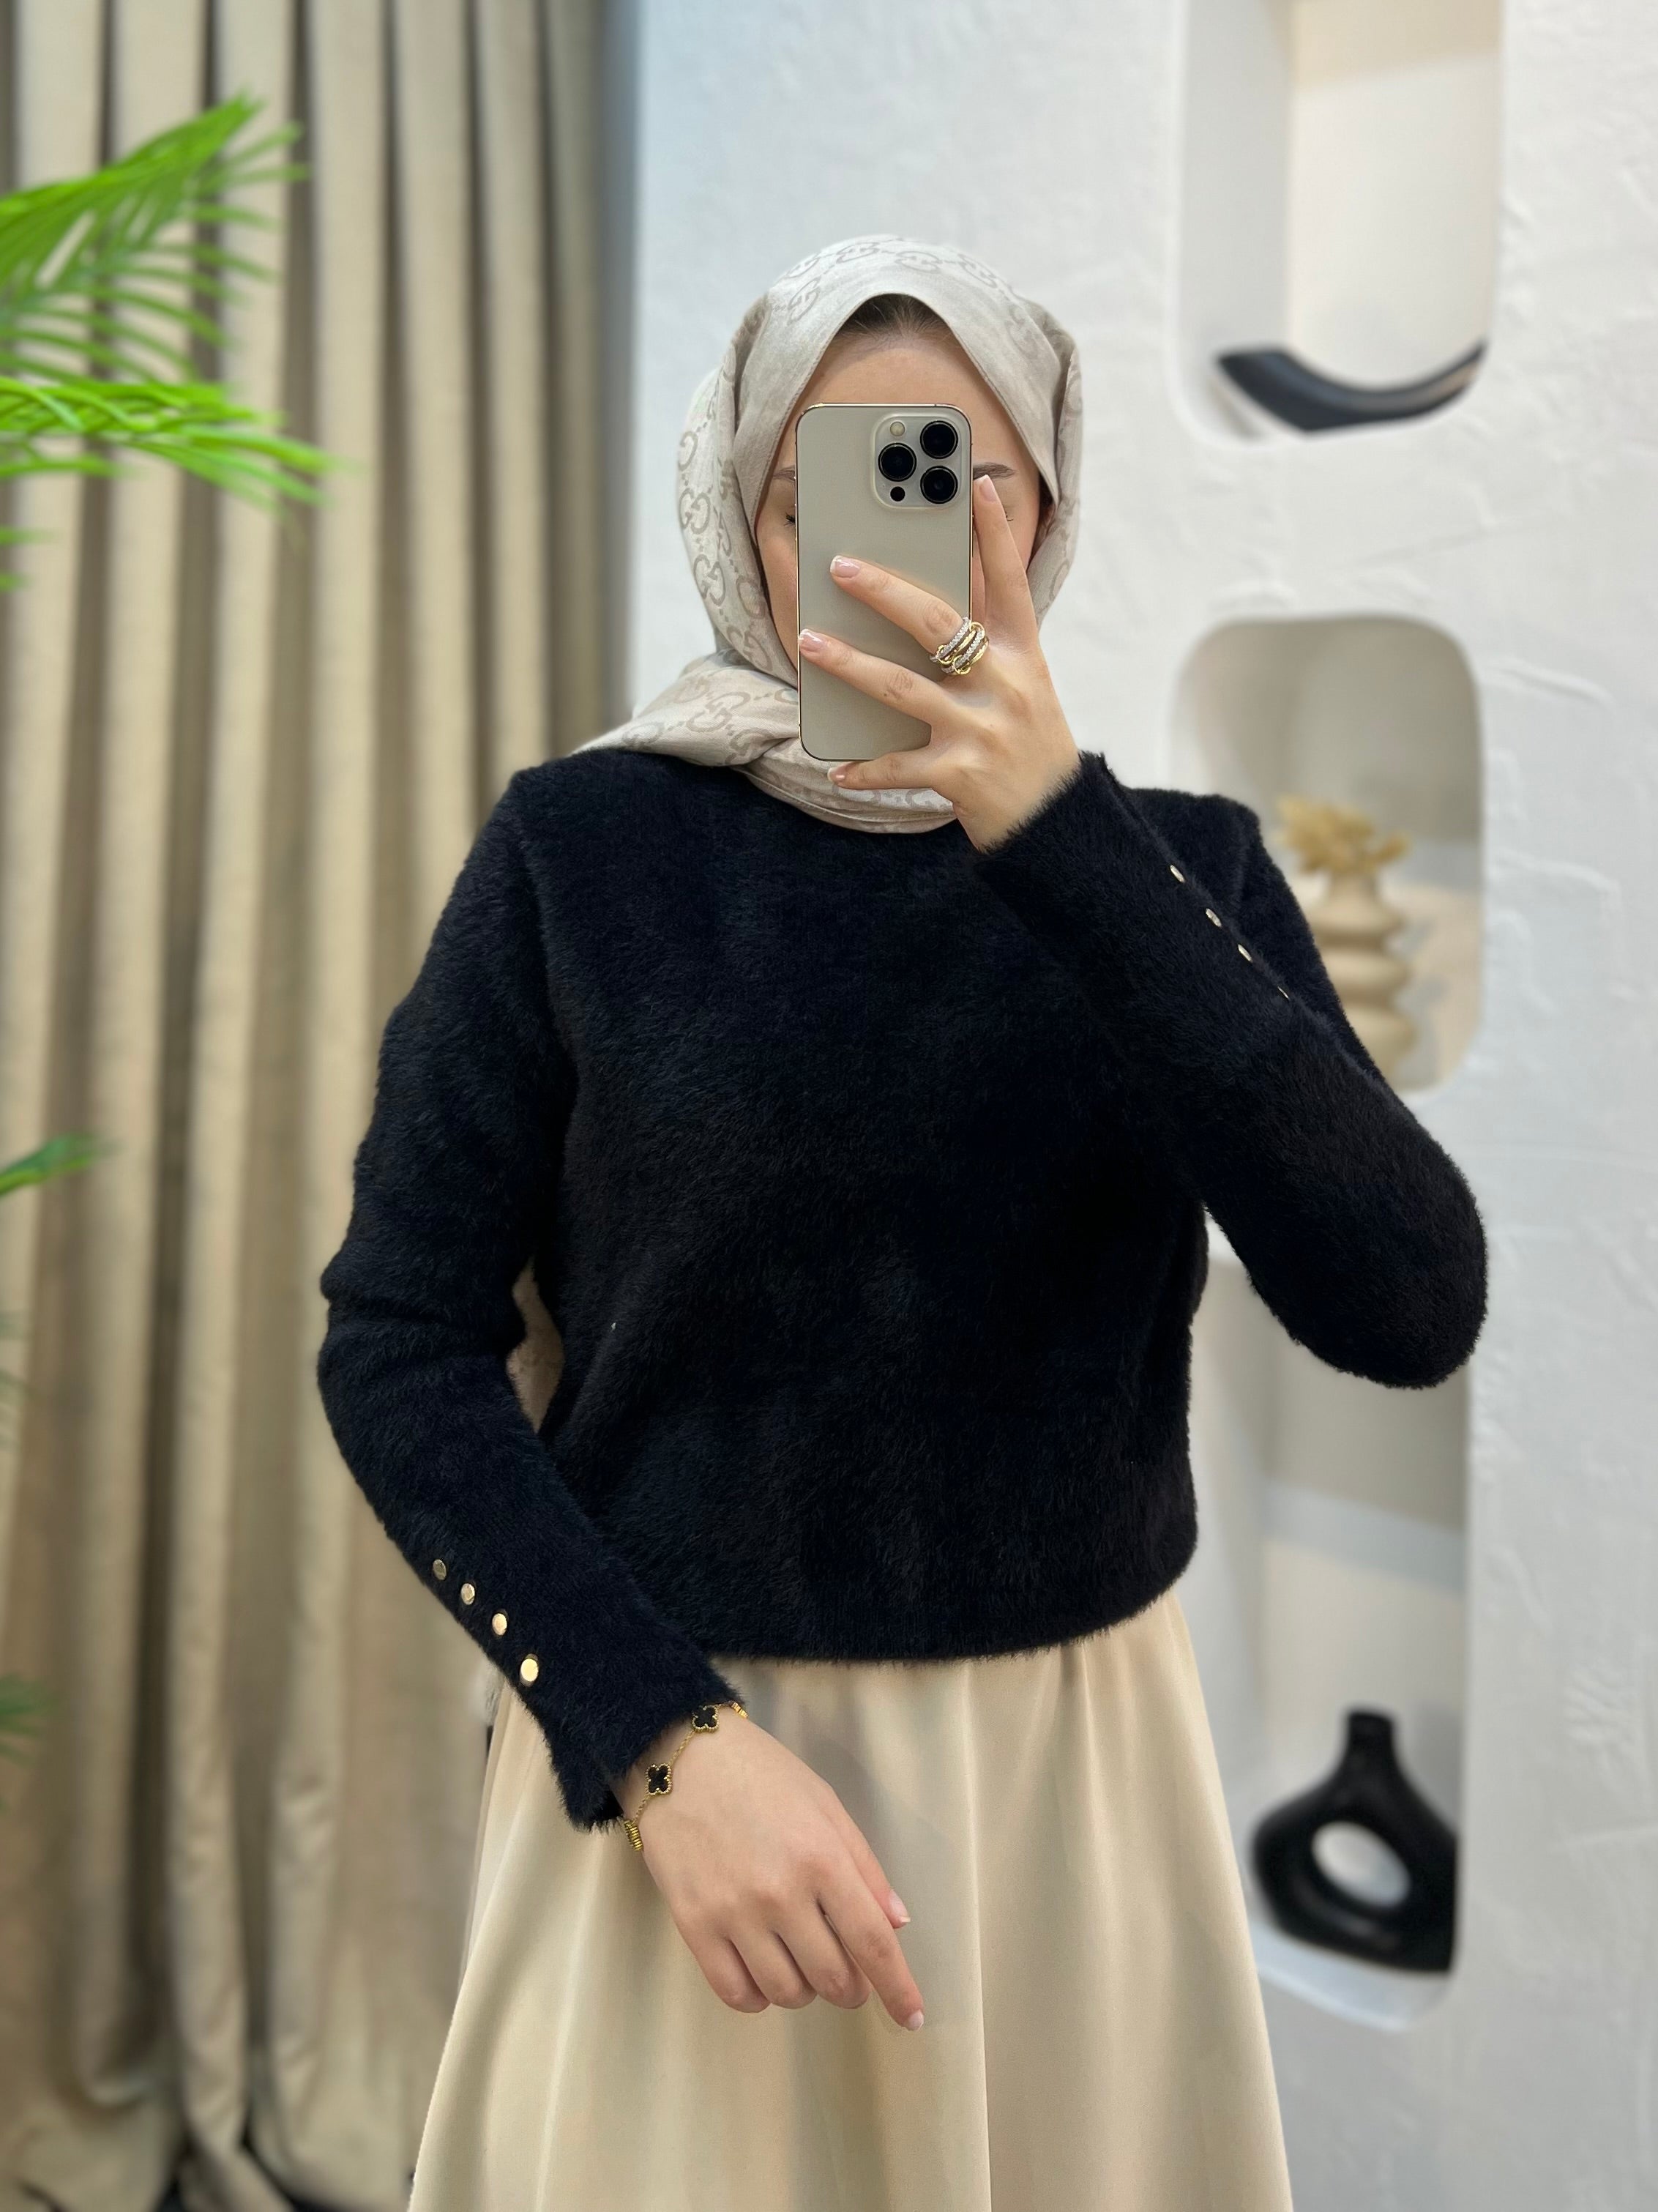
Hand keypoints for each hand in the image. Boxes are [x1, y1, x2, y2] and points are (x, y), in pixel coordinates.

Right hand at [614, 1707, 924, 2028]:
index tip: (912, 2018)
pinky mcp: (694, 1926)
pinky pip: (736, 1993)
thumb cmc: (762, 1775)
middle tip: (846, 1969)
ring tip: (799, 1958)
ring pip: (787, 1992)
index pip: (871, 1942)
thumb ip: (864, 1867)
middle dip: (851, 1987)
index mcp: (822, 1858)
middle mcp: (781, 1893)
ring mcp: (734, 1914)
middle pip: (833, 1978)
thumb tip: (896, 1925)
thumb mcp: (825, 1805)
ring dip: (805, 1989)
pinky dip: (759, 1996)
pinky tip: (762, 1971)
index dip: (897, 1988)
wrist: (680, 1760)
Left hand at [797, 471, 1082, 851]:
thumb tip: (922, 611)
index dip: (995, 535)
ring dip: (849, 664)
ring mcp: (982, 731)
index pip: (1011, 584)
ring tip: (809, 643)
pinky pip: (898, 767)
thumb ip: (987, 651)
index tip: (976, 485)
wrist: (1059, 828)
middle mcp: (1006, 687)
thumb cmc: (1031, 751)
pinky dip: (864, 768)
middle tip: (842, 566)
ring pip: (901, 687)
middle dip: (884, 590)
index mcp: (1026, 658)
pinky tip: (837, 766)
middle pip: (938, 624)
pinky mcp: (959, 777)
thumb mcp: (1026, 691)